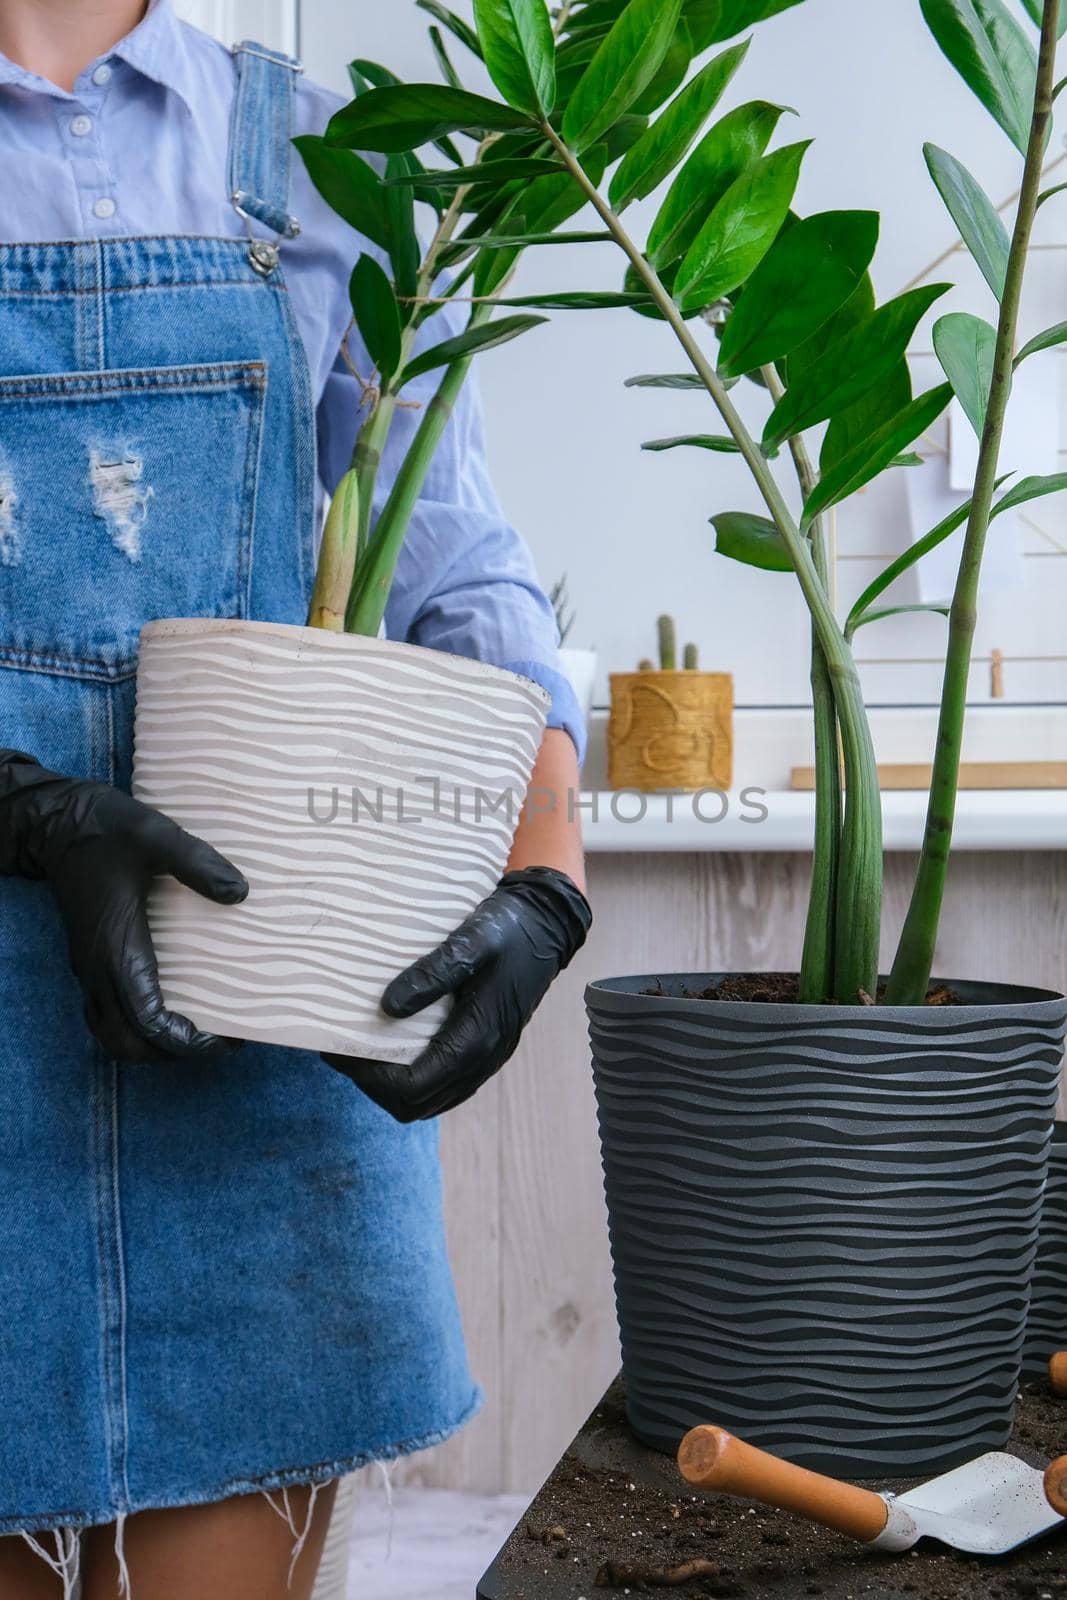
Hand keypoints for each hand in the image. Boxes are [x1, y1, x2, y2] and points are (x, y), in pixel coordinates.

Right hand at [0, 750, 247, 1061]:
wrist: (54, 823)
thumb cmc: (105, 829)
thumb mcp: (157, 836)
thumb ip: (198, 863)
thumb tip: (239, 894)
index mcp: (117, 949)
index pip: (149, 1023)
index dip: (189, 1042)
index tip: (228, 1038)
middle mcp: (100, 968)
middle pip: (128, 1044)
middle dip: (173, 1053)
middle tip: (219, 1038)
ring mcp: (90, 966)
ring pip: (112, 1033)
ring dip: (152, 1044)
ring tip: (198, 1029)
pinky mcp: (90, 958)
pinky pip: (107, 1012)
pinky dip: (137, 1025)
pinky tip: (171, 1003)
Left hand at [325, 865, 590, 1121]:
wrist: (546, 925)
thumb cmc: (508, 929)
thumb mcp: (471, 941)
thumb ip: (432, 973)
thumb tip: (387, 1007)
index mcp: (477, 1038)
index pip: (411, 1085)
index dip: (369, 1076)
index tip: (340, 1049)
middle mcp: (483, 1060)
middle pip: (414, 1105)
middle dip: (373, 1086)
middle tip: (343, 1053)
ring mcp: (486, 1060)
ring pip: (428, 1102)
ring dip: (391, 1087)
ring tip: (362, 1053)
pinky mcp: (485, 1051)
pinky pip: (442, 1088)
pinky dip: (412, 1080)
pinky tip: (393, 1050)